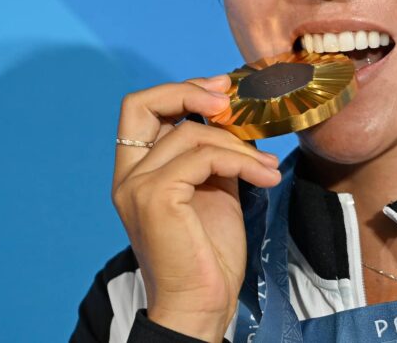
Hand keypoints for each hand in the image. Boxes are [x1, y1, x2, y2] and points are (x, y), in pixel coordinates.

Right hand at [111, 74, 281, 341]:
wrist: (201, 305)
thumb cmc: (208, 256)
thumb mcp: (214, 190)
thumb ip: (213, 155)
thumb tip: (236, 121)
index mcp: (135, 172)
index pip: (140, 109)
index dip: (179, 91)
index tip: (220, 92)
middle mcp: (128, 176)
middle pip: (143, 102)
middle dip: (190, 91)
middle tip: (231, 101)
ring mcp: (137, 186)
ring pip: (191, 133)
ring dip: (240, 145)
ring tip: (268, 168)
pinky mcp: (157, 197)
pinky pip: (206, 157)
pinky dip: (242, 161)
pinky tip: (264, 178)